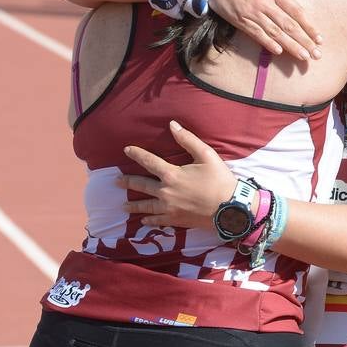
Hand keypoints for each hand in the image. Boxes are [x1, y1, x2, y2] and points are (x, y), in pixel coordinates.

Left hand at [120, 121, 236, 228]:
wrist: (229, 208)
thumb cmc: (219, 180)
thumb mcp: (206, 155)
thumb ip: (188, 139)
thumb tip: (172, 125)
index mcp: (172, 174)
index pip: (149, 161)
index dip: (137, 154)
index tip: (126, 150)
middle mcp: (165, 192)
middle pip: (142, 185)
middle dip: (128, 182)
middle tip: (116, 181)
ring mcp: (169, 208)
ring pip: (146, 206)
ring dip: (133, 205)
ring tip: (123, 205)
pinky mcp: (175, 220)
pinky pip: (157, 221)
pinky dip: (149, 220)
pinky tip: (143, 221)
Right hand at [210, 0, 320, 59]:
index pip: (295, 11)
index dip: (308, 26)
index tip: (319, 38)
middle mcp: (264, 3)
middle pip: (288, 25)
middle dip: (304, 41)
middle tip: (316, 55)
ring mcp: (252, 14)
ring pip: (275, 33)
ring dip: (290, 46)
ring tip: (303, 57)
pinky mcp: (240, 21)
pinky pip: (257, 35)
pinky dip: (268, 44)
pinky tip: (279, 52)